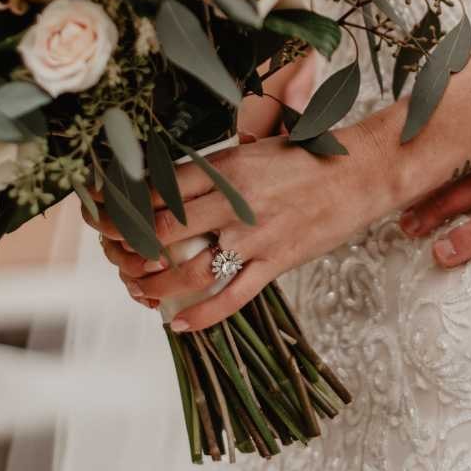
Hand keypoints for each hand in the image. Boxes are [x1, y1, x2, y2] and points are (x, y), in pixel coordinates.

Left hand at [88, 120, 397, 331]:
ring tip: (140, 291)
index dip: (124, 207)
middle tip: (116, 257)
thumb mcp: (257, 146)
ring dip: (156, 286)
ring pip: (191, 271)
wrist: (366, 170)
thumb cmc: (312, 154)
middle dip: (130, 249)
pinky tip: (178, 324)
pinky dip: (201, 316)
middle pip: (163, 231)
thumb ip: (217, 168)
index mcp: (227, 166)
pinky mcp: (279, 262)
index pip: (158, 189)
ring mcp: (257, 236)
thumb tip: (173, 184)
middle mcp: (236, 201)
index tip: (105, 218)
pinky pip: (232, 297)